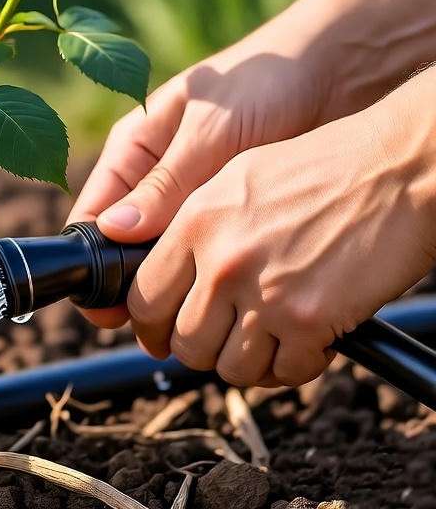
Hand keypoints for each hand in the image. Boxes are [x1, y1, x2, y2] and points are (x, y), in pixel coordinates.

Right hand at [67, 31, 333, 326]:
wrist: (341, 69)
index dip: (91, 262)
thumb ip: (167, 182)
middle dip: (133, 287)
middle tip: (149, 327)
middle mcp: (155, 180)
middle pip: (124, 246)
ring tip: (186, 322)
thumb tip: (113, 230)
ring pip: (166, 257)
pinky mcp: (232, 216)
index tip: (101, 304)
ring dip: (174, 288)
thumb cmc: (267, 80)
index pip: (93, 215)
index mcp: (133, 151)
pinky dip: (210, 280)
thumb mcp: (210, 131)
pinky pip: (207, 255)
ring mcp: (193, 200)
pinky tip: (222, 302)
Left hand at [124, 94, 435, 385]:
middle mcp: (222, 262)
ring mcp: (265, 295)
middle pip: (185, 343)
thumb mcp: (235, 180)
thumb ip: (188, 225)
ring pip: (230, 368)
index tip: (162, 336)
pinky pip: (284, 372)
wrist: (397, 169)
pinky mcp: (309, 321)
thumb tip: (150, 266)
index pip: (145, 300)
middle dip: (202, 350)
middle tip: (226, 340)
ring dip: (249, 363)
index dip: (152, 328)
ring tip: (269, 340)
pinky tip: (307, 341)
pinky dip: (294, 367)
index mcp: (195, 224)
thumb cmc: (322, 168)